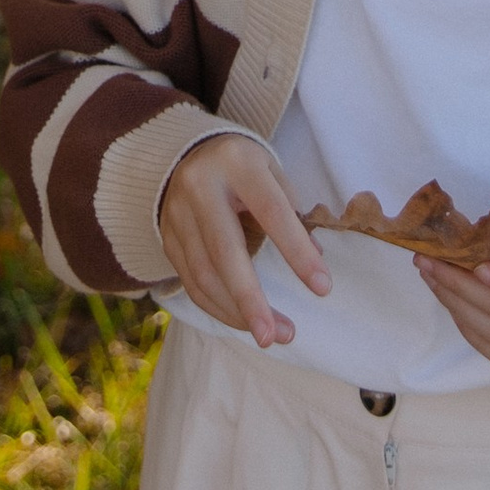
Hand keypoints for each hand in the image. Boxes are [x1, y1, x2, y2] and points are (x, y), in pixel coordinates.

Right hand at [160, 134, 331, 348]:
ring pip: (204, 274)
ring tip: (272, 335)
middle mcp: (200, 185)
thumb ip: (292, 211)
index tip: (323, 287)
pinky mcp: (167, 237)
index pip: (271, 210)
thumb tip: (314, 262)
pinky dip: (218, 308)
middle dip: (251, 300)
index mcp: (236, 162)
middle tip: (277, 336)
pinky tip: (242, 322)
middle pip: (225, 251)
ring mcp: (177, 212)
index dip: (297, 251)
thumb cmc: (243, 167)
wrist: (187, 152)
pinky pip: (191, 282)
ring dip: (237, 313)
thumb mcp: (271, 171)